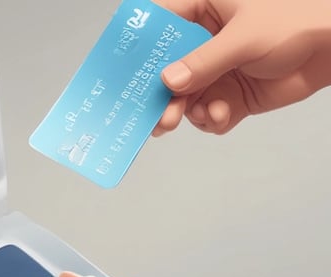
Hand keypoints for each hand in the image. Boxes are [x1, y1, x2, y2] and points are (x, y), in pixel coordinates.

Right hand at [152, 0, 330, 134]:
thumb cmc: (300, 19)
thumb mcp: (245, 36)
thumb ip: (204, 61)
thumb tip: (169, 81)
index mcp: (203, 9)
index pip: (160, 24)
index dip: (140, 48)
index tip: (125, 72)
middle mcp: (205, 41)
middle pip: (167, 70)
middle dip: (162, 96)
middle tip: (160, 116)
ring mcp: (217, 69)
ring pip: (185, 97)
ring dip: (188, 112)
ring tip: (198, 116)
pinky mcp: (232, 93)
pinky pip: (209, 112)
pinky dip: (212, 119)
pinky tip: (223, 115)